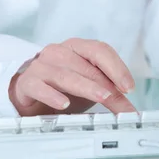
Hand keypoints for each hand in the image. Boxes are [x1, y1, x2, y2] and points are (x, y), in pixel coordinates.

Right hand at [9, 38, 136, 115]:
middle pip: (86, 65)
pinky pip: (39, 87)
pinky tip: (63, 104)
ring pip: (65, 75)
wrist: (30, 95)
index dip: (117, 68)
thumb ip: (110, 94)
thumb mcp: (90, 89)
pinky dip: (52, 95)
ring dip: (86, 87)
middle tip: (117, 100)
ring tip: (102, 98)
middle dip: (106, 85)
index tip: (128, 87)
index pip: (100, 50)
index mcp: (77, 48)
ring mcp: (41, 66)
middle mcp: (58, 52)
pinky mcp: (26, 83)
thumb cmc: (63, 87)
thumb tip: (131, 111)